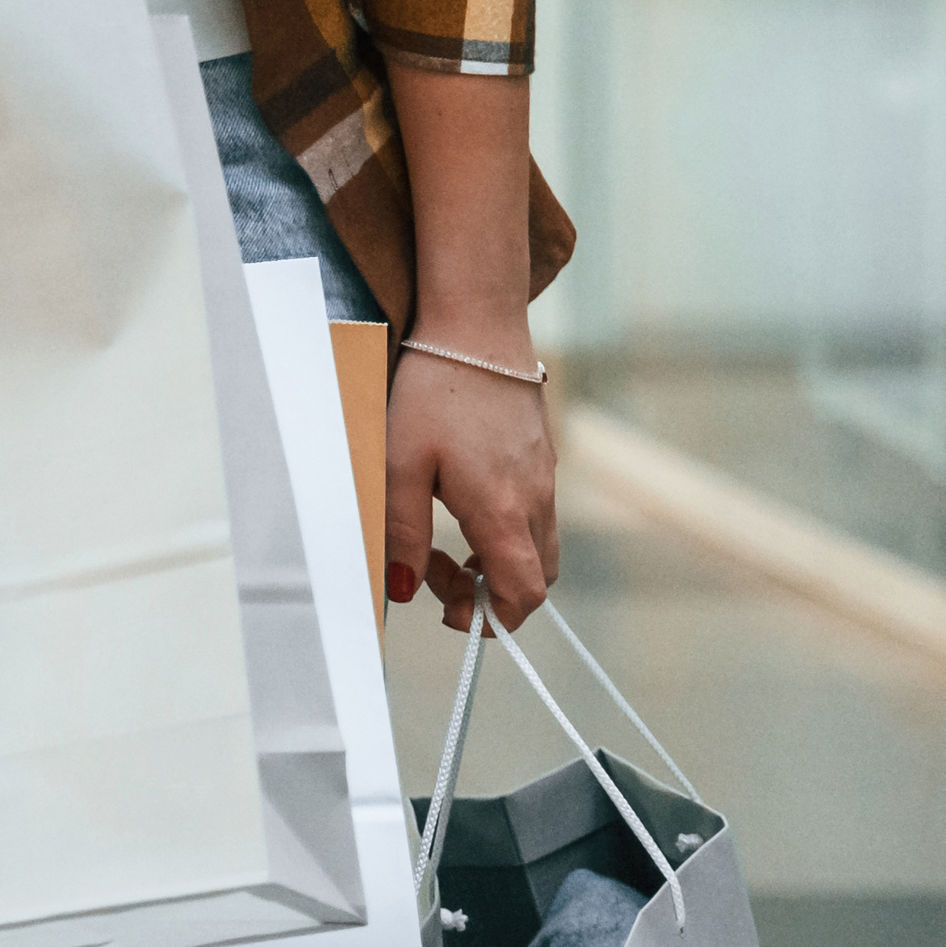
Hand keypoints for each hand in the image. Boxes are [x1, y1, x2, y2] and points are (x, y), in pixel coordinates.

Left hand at [384, 351, 556, 629]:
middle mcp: (536, 499)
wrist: (477, 326)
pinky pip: (536, 514)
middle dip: (489, 594)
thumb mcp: (400, 463)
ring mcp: (545, 477)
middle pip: (537, 578)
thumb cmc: (434, 391)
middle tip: (436, 572)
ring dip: (497, 562)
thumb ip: (403, 532)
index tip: (448, 613)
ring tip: (443, 540)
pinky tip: (460, 501)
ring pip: (538, 547)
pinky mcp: (541, 457)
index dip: (491, 620)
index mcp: (503, 510)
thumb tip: (404, 589)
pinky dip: (506, 530)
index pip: (523, 595)